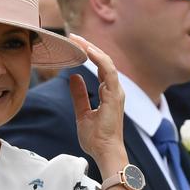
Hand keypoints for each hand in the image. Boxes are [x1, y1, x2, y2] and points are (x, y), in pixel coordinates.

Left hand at [67, 34, 126, 172]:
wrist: (105, 152)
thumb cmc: (96, 138)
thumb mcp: (82, 113)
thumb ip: (79, 95)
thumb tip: (73, 78)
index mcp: (109, 93)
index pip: (101, 67)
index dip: (89, 54)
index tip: (75, 45)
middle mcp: (115, 90)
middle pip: (104, 61)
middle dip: (89, 47)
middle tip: (73, 37)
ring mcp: (116, 92)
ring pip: (107, 62)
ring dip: (92, 49)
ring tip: (78, 40)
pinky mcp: (114, 96)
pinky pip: (109, 71)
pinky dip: (99, 59)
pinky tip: (88, 51)